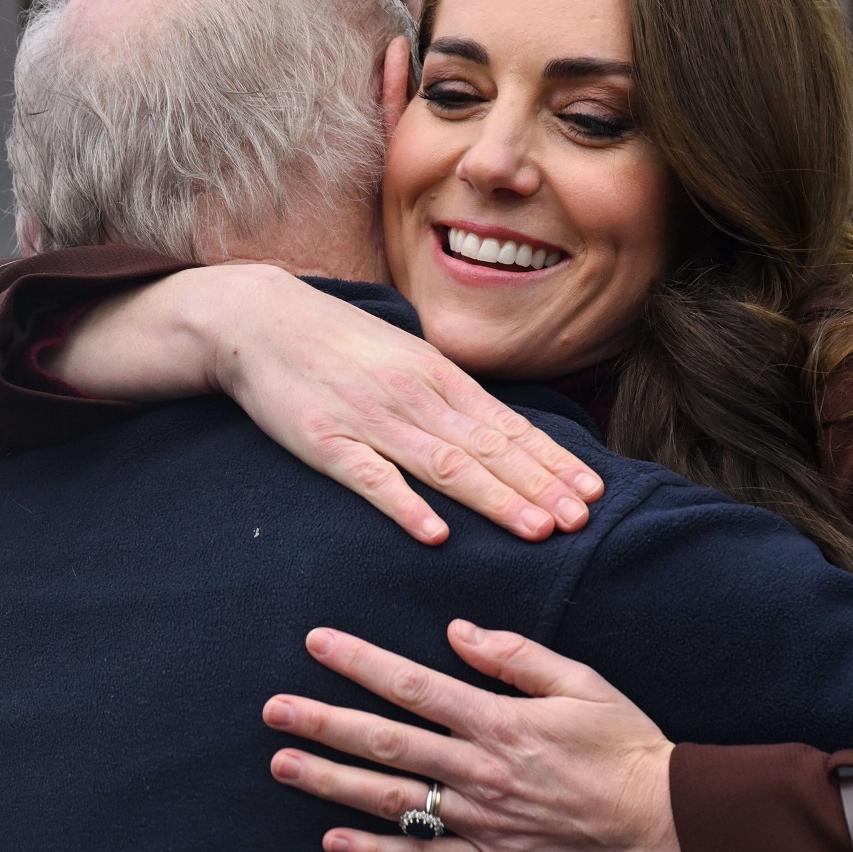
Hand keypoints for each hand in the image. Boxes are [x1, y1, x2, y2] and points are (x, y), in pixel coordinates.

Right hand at [52, 264, 603, 543]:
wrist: (259, 317)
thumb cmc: (340, 344)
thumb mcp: (407, 358)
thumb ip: (453, 397)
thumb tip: (506, 432)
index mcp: (439, 378)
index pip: (508, 427)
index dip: (552, 462)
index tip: (592, 492)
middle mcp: (415, 397)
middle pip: (488, 450)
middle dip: (540, 487)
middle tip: (582, 521)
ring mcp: (371, 420)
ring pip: (445, 466)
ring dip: (495, 500)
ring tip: (537, 529)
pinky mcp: (325, 442)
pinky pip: (372, 479)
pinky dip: (405, 506)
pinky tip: (435, 533)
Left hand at [262, 620, 682, 851]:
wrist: (667, 819)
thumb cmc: (627, 743)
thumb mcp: (580, 682)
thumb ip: (514, 655)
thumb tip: (456, 631)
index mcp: (500, 721)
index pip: (413, 685)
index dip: (360, 662)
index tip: (317, 643)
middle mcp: (481, 771)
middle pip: (386, 741)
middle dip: (324, 721)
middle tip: (272, 709)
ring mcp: (482, 820)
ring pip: (391, 800)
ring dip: (331, 781)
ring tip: (283, 765)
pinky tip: (333, 840)